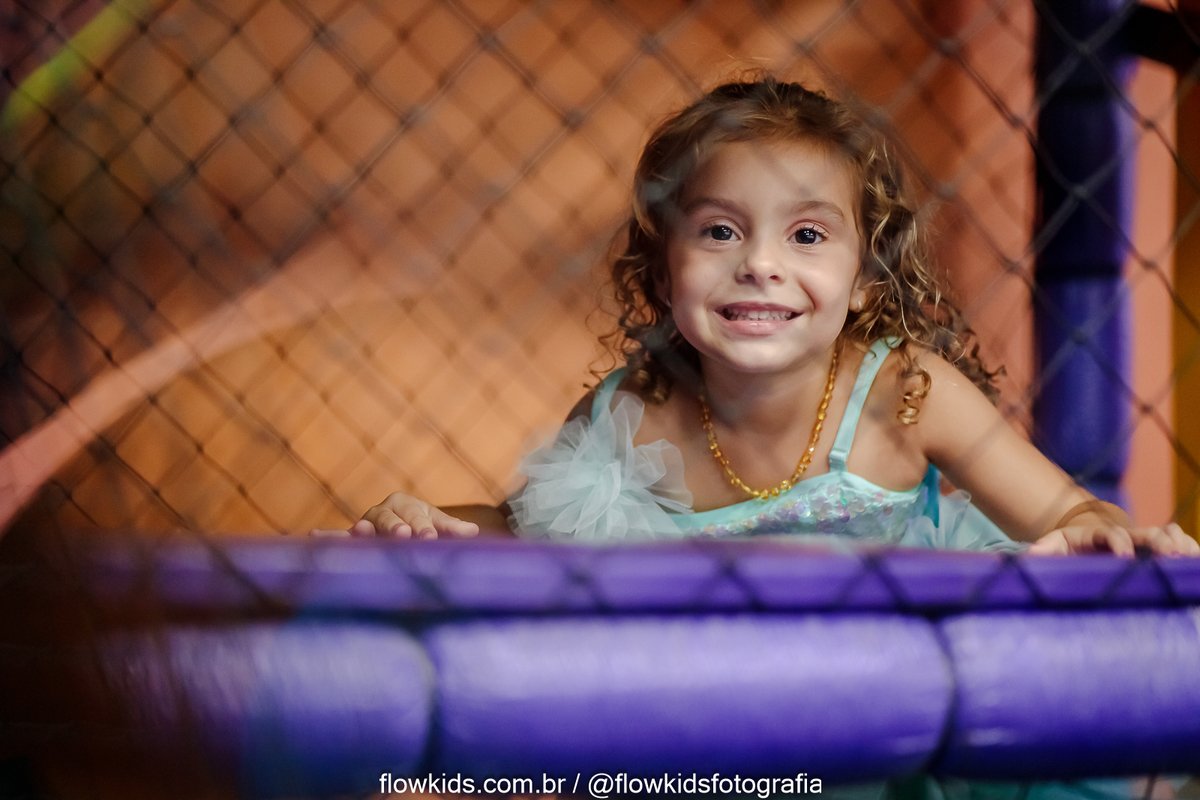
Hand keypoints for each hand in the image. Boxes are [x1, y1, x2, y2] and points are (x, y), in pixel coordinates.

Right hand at [311, 493, 480, 538]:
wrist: (403, 530)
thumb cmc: (423, 527)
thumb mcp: (438, 526)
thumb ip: (451, 528)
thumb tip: (472, 531)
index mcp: (405, 504)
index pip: (415, 514)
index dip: (422, 525)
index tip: (429, 537)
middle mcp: (382, 511)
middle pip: (388, 518)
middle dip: (395, 526)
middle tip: (403, 535)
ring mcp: (364, 525)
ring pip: (363, 527)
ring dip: (361, 530)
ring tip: (361, 531)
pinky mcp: (351, 541)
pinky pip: (338, 538)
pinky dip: (327, 537)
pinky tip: (312, 535)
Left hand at [1030, 520, 1198, 556]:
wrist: (1088, 542)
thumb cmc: (1070, 549)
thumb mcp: (1054, 546)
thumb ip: (1043, 549)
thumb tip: (1030, 554)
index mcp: (1099, 534)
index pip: (1110, 534)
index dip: (1118, 543)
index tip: (1124, 557)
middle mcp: (1128, 534)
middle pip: (1147, 533)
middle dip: (1158, 542)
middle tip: (1167, 555)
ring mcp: (1146, 541)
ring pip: (1169, 536)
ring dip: (1180, 545)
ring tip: (1188, 560)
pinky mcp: (1159, 550)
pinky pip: (1182, 546)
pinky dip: (1191, 552)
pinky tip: (1195, 567)